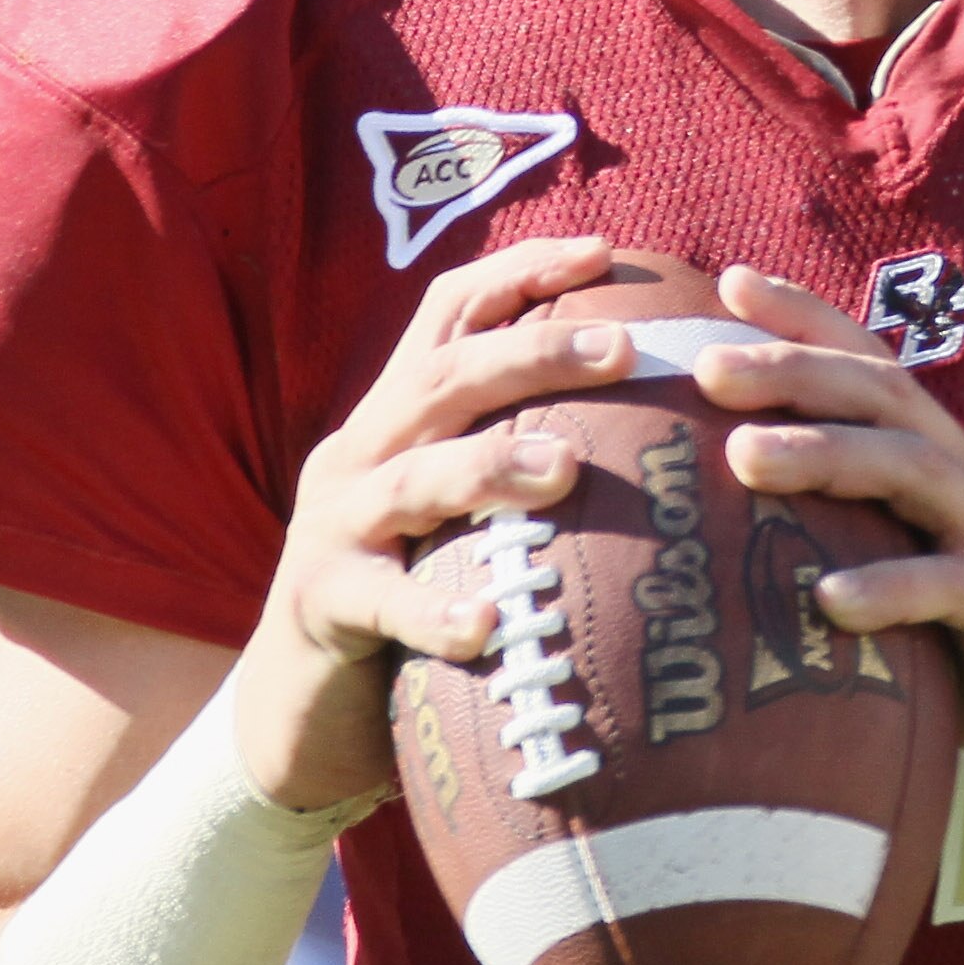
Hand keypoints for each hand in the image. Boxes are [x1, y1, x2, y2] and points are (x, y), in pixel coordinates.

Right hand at [231, 236, 637, 811]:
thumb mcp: (462, 516)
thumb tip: (668, 432)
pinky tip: (488, 625)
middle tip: (622, 347)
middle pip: (443, 378)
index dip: (520, 271)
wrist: (295, 715)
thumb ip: (528, 465)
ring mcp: (334, 530)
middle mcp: (362, 456)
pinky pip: (383, 604)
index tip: (604, 249)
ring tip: (566, 467)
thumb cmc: (414, 602)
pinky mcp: (323, 608)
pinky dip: (434, 612)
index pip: (450, 315)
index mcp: (399, 421)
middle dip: (532, 352)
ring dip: (491, 466)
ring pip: (414, 478)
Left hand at [691, 265, 963, 823]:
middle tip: (709, 368)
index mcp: (942, 464)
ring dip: (827, 455)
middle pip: (885, 400)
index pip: (874, 370)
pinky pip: (955, 588)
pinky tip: (827, 601)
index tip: (729, 283)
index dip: (809, 321)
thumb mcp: (905, 570)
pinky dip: (890, 587)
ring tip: (746, 456)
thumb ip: (840, 536)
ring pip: (915, 471)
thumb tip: (710, 524)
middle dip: (797, 372)